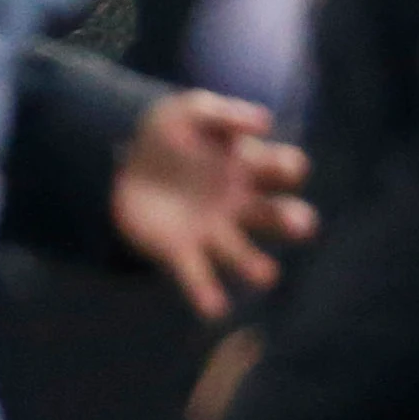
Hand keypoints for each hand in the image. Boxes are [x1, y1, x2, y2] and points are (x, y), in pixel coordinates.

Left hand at [114, 90, 316, 319]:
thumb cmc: (167, 135)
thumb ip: (223, 113)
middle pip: (276, 216)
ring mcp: (213, 231)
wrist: (117, 162)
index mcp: (247, 167)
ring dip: (255, 266)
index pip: (283, 169)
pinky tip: (214, 308)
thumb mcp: (189, 112)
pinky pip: (196, 277)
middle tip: (301, 223)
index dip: (288, 168)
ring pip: (243, 255)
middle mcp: (240, 205)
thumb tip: (265, 121)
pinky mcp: (181, 252)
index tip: (284, 167)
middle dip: (292, 221)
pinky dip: (206, 295)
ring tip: (265, 274)